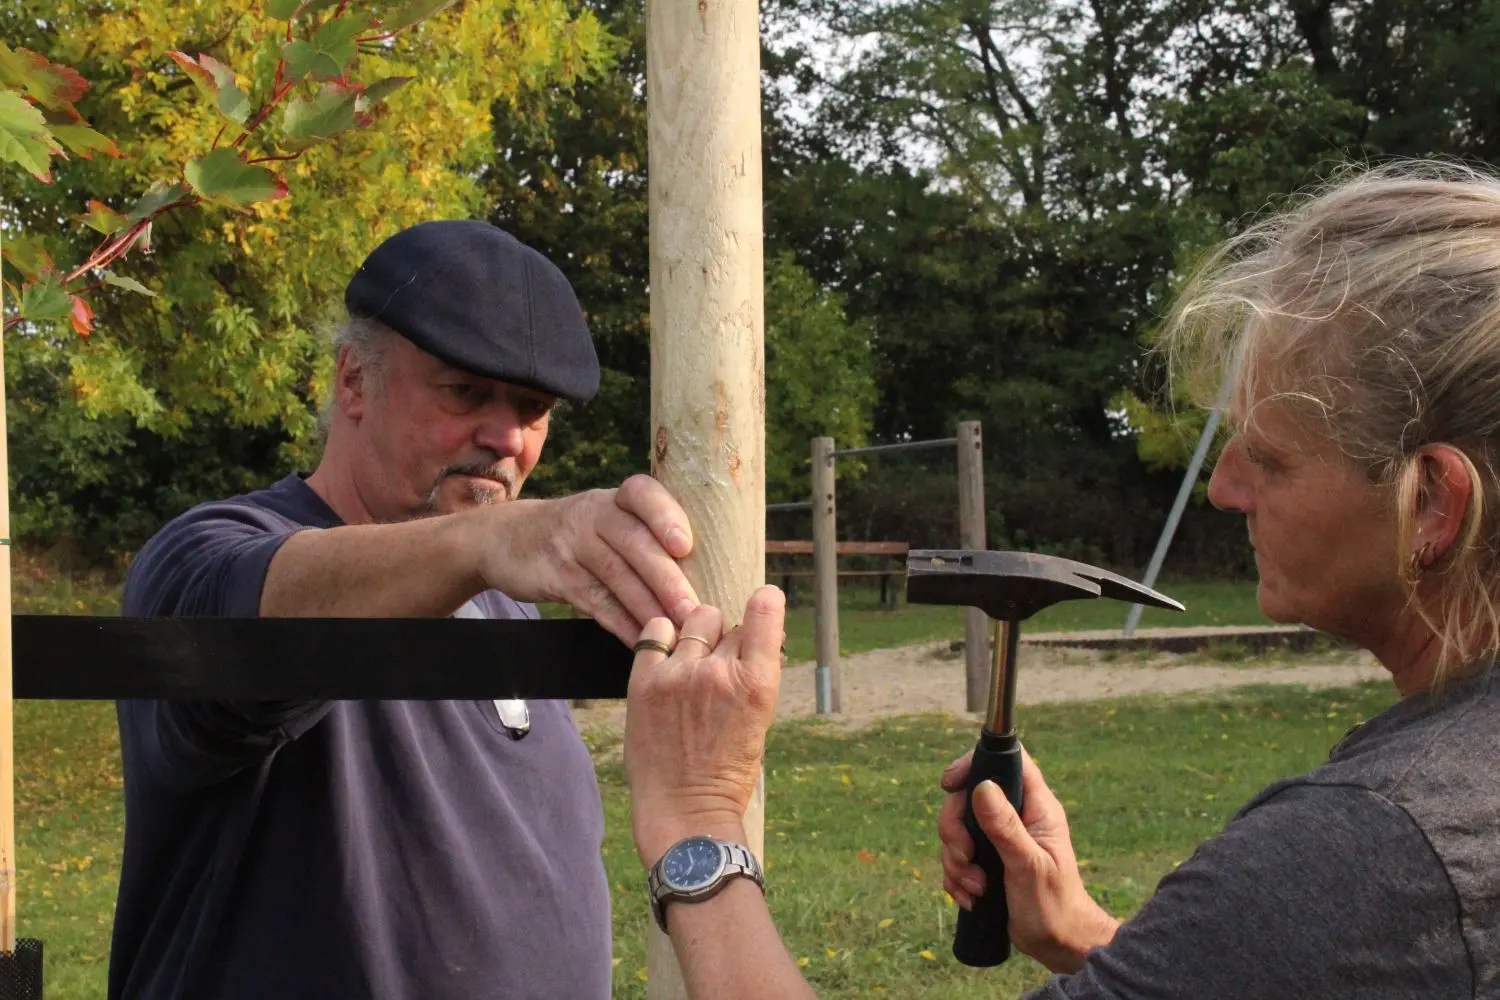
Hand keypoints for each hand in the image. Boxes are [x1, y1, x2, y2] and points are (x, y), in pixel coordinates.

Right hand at [474, 474, 699, 641]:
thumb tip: (711, 572)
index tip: (686, 545)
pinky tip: (643, 642)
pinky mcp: (556, 575)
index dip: (665, 515)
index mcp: (616, 498)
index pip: (642, 494)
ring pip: (616, 576)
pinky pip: (594, 602)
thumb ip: (647, 535)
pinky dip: (621, 625)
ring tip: (677, 631)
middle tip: (695, 609)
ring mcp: (571, 543)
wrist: (507, 538)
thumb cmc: (581, 533)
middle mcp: (594, 514)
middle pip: (634, 543)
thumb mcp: (608, 518)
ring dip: (649, 606)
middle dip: (667, 578)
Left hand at [624, 586, 785, 866]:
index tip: (764, 601)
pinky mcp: (645, 682)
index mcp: (757, 684)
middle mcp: (720, 672)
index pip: (764, 612)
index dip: (765, 602)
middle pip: (729, 623)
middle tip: (721, 666)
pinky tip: (667, 656)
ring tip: (693, 663)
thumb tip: (747, 635)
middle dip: (728, 638)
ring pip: (695, 621)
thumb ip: (752, 676)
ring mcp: (679, 675)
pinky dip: (663, 637)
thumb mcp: (759, 720)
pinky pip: (654, 632)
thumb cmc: (727, 772)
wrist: (685, 811)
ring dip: (698, 634)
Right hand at [937, 747, 1119, 972]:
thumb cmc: (1054, 905)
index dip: (975, 763)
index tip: (949, 783)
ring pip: (957, 831)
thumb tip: (982, 787)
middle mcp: (1015, 817)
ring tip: (977, 889)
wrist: (1057, 944)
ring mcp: (998, 839)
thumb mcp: (1028, 865)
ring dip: (956, 862)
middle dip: (956, 832)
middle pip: (967, 799)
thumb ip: (1005, 827)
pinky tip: (972, 898)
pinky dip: (956, 878)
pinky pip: (955, 858)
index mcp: (1035, 808)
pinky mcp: (985, 861)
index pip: (1006, 763)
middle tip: (966, 858)